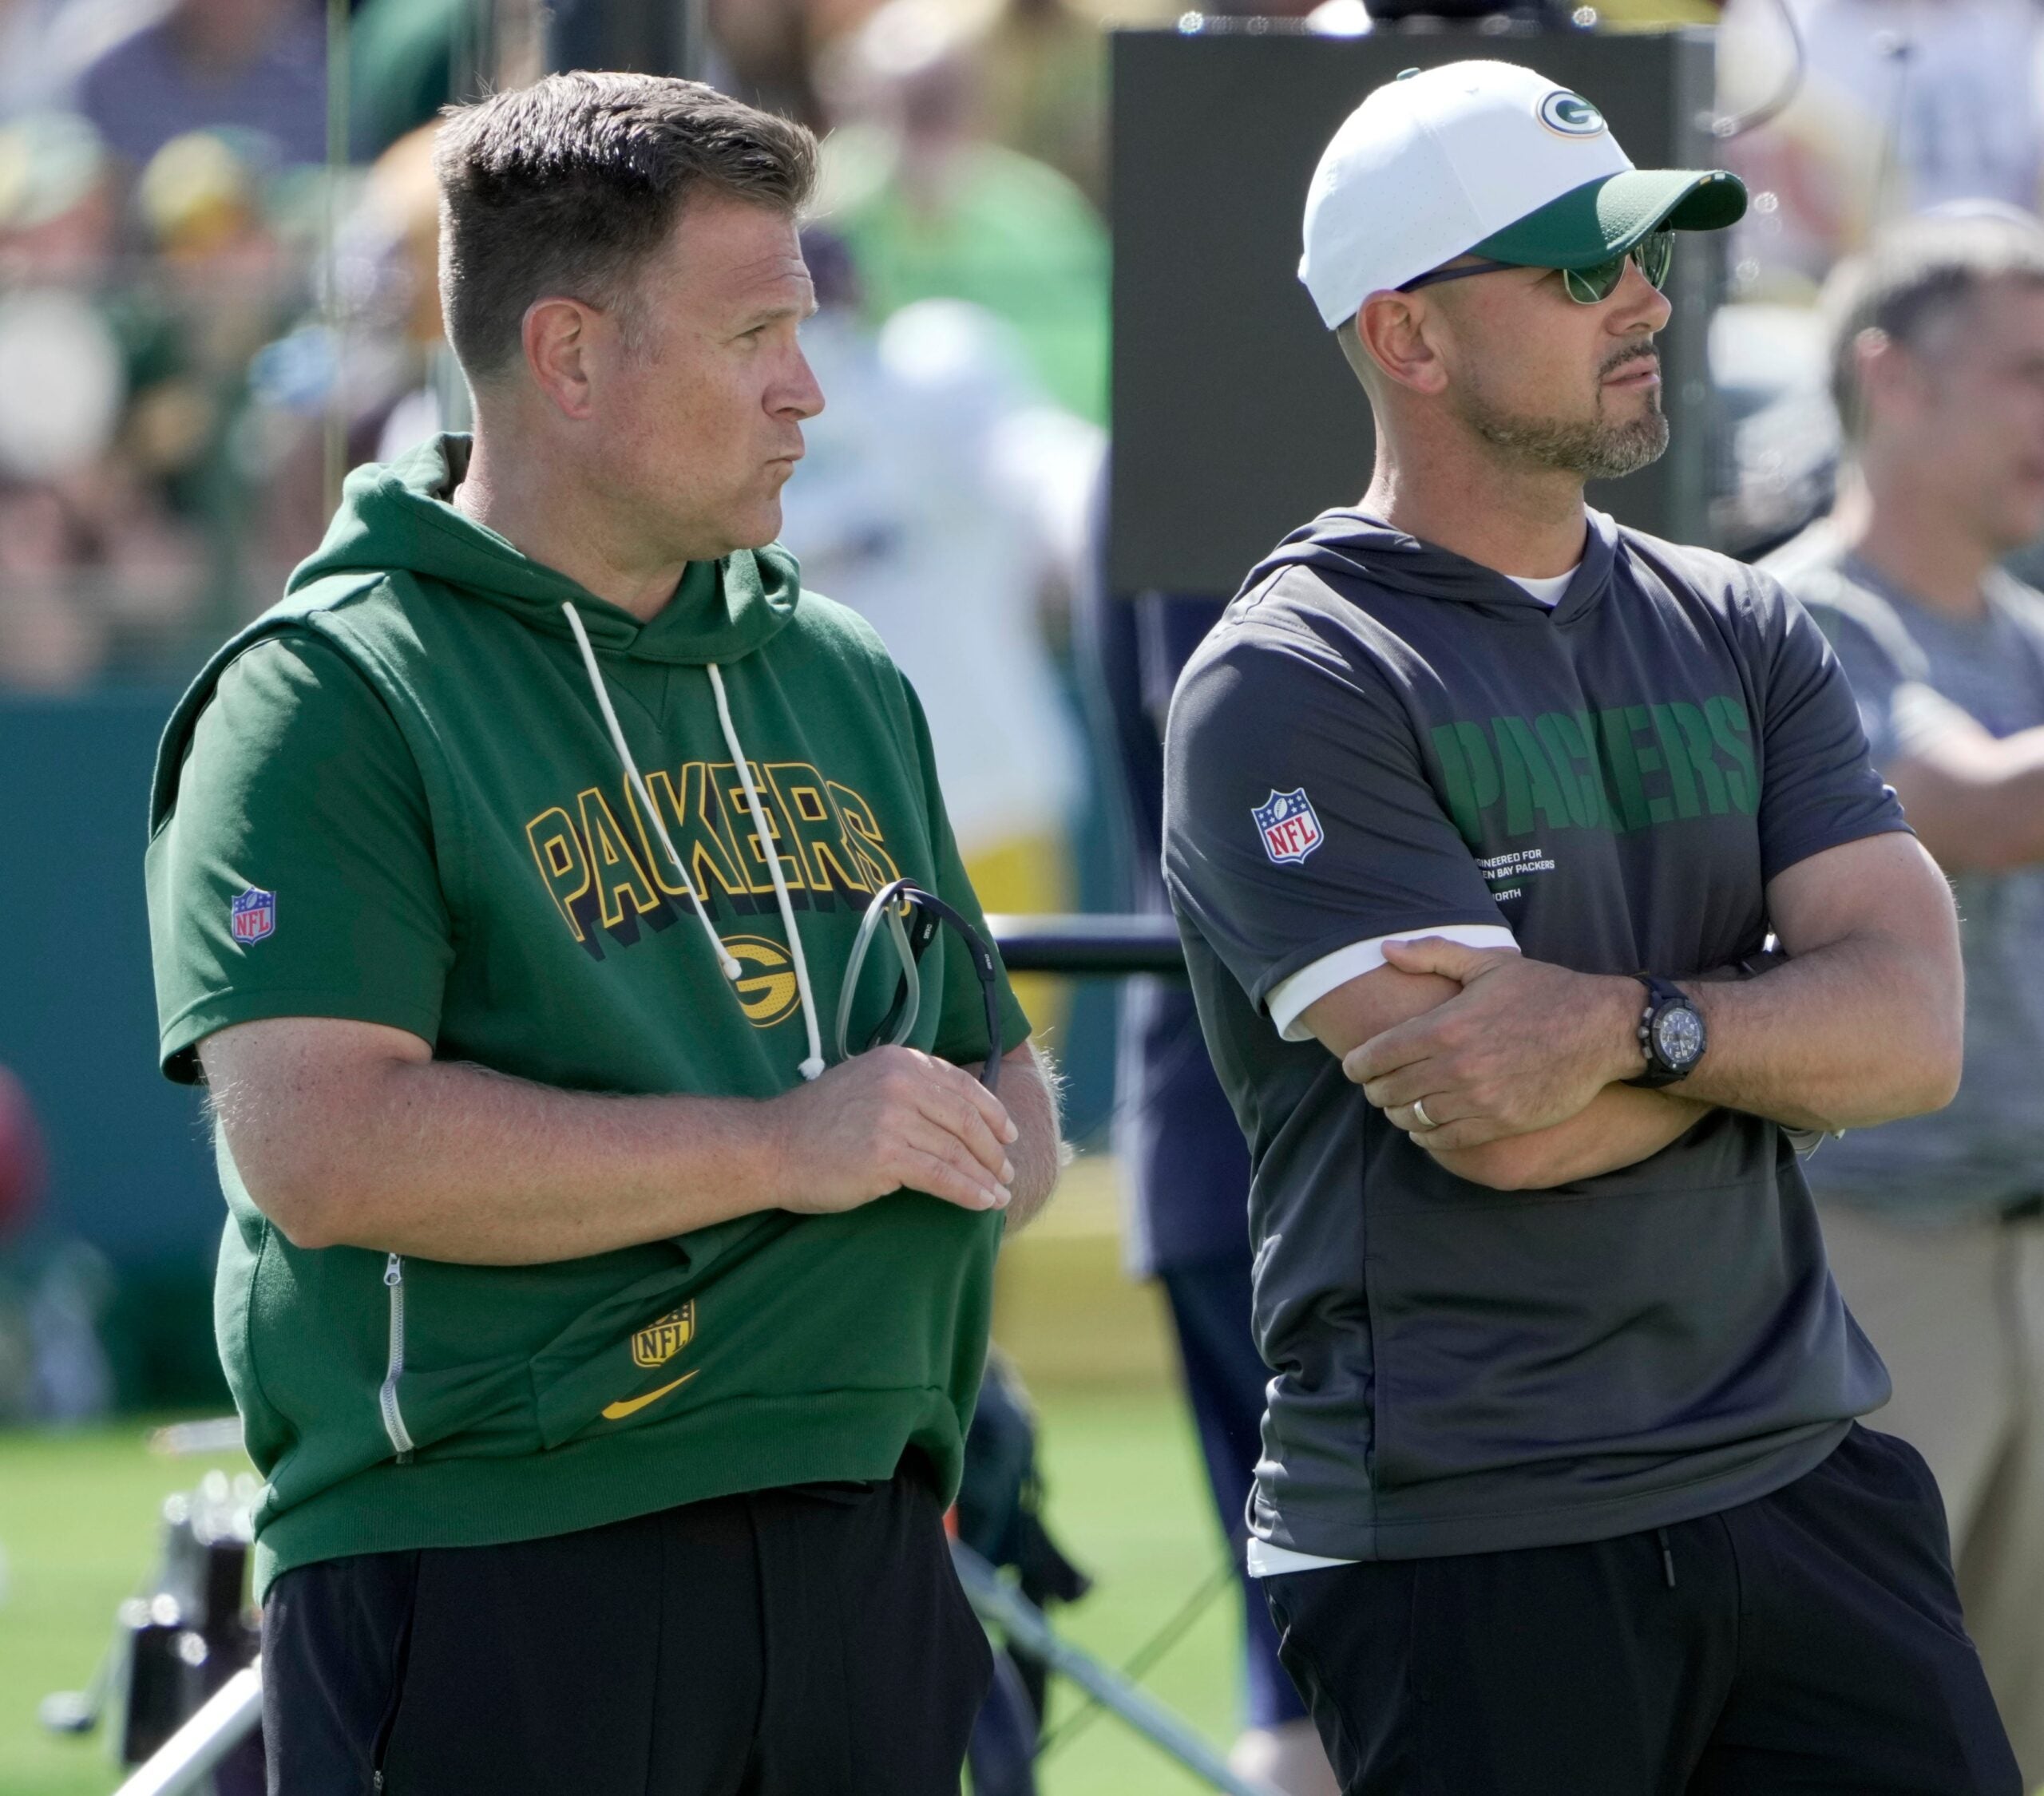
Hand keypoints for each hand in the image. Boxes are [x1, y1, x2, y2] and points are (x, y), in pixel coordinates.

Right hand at [767, 1045, 1018, 1214]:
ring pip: (958, 1150)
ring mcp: (893, 1118)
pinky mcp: (886, 1155)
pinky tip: (983, 1203)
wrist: (770, 1147)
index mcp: (899, 1060)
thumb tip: (956, 1112)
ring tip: (1000, 1194)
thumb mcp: (866, 1084)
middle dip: (994, 1149)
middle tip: (1008, 1170)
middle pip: (967, 1119)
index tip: (1008, 1134)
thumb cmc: (817, 1123)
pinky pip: (942, 1176)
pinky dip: (969, 1191)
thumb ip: (908, 1088)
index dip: (992, 1112)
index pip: (962, 1085)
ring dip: (987, 1176)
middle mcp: (900, 1082)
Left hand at [1342, 939, 1643, 1148]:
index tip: (1355, 1067)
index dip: (1357, 1066)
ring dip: (1399, 1114)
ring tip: (1401, 1105)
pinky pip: (1445, 1140)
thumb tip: (1387, 949)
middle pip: (1387, 1091)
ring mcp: (1478, 1099)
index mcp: (1444, 1027)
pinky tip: (1427, 1126)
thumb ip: (1432, 955)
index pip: (1375, 1057)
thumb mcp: (1488, 964)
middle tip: (1377, 1086)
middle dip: (1375, 1090)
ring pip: (1412, 1119)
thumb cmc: (1545, 991)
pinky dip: (1427, 1137)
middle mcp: (1455, 1067)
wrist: (1602, 1030)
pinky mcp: (1500, 1123)